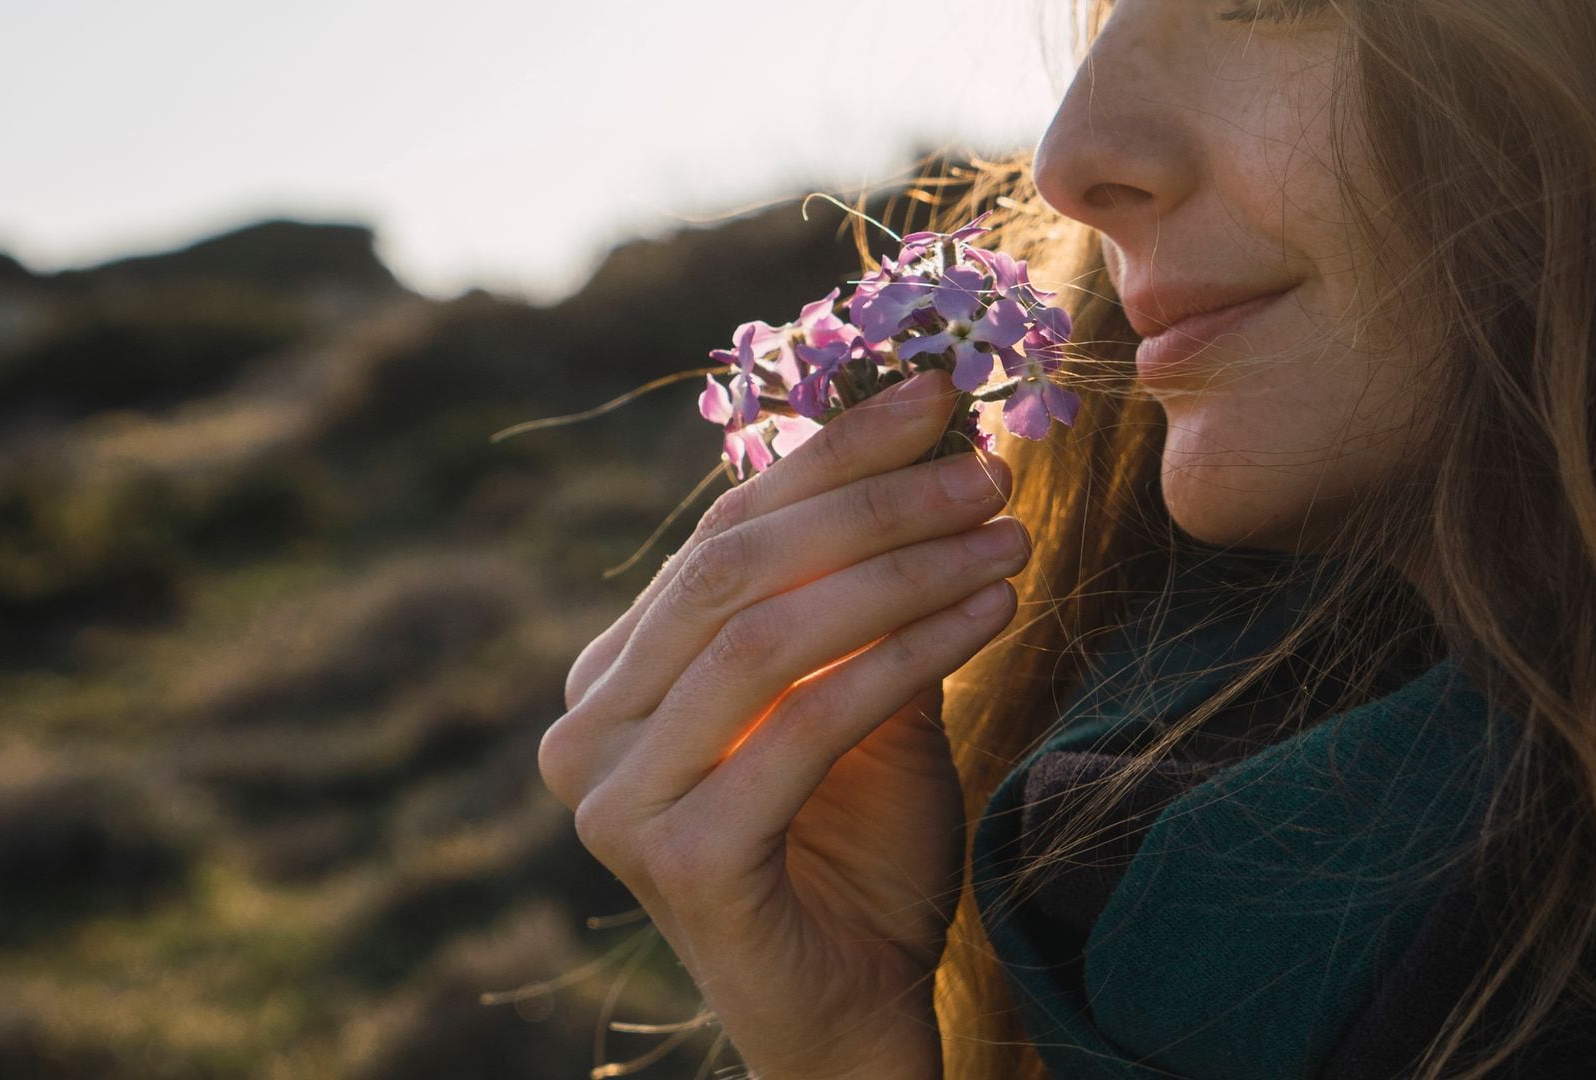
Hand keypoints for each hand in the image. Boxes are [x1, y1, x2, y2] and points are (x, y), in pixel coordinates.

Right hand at [538, 368, 1024, 1078]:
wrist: (855, 1013)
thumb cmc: (859, 854)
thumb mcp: (865, 700)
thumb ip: (869, 594)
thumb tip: (937, 445)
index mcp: (616, 675)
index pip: (721, 532)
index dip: (831, 455)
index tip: (938, 396)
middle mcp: (586, 726)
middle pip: (733, 567)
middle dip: (873, 501)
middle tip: (988, 467)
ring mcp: (614, 797)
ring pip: (766, 633)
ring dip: (904, 569)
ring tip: (1008, 538)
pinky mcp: (676, 857)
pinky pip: (806, 721)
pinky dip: (907, 655)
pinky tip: (992, 615)